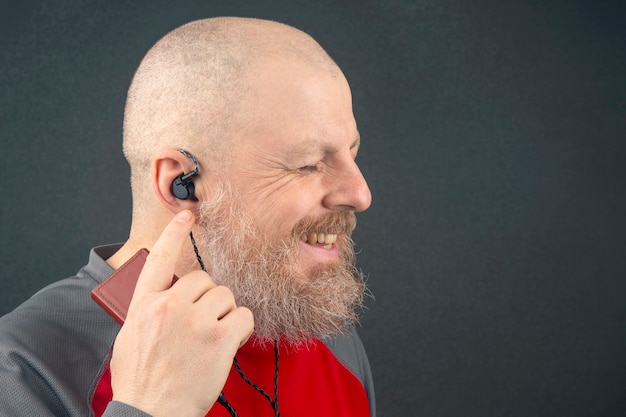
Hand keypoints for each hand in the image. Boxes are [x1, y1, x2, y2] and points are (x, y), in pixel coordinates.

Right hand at [109, 210, 253, 416]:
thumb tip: (169, 294)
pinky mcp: (219, 339)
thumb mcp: (131, 336)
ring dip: (224, 313)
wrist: (149, 413)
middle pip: (204, 279)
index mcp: (144, 304)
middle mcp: (170, 306)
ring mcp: (195, 321)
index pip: (160, 257)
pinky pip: (244, 315)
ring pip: (226, 296)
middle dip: (208, 299)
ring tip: (212, 337)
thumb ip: (151, 308)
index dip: (173, 233)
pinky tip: (229, 342)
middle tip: (202, 324)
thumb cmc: (141, 379)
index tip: (186, 214)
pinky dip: (241, 327)